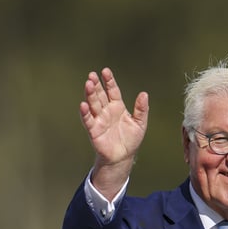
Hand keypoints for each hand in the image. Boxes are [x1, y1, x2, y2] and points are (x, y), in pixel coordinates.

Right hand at [79, 67, 148, 197]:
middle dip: (96, 85)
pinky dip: (85, 113)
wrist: (123, 156)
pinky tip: (83, 104)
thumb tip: (144, 94)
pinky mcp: (94, 130)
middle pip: (100, 95)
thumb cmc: (131, 139)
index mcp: (117, 107)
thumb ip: (142, 109)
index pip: (112, 91)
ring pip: (93, 104)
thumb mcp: (140, 123)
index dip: (109, 81)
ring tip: (88, 84)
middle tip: (92, 75)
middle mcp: (106, 111)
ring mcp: (99, 119)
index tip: (106, 71)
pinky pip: (88, 120)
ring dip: (90, 94)